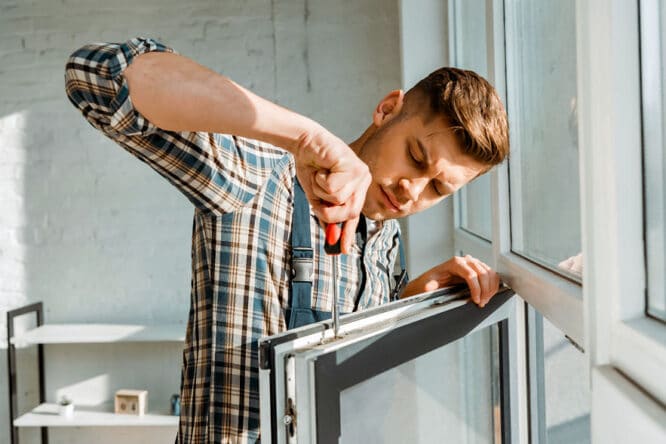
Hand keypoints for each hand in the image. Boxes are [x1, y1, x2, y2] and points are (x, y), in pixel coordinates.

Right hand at [294, 127, 371, 252]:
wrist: (303, 143)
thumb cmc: (311, 167)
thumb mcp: (318, 197)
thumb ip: (326, 216)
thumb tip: (332, 238)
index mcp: (357, 187)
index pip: (355, 215)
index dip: (348, 233)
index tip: (344, 250)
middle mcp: (363, 180)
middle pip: (349, 212)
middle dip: (328, 209)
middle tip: (317, 195)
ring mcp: (360, 172)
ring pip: (339, 201)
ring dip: (321, 191)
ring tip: (320, 176)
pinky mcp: (352, 165)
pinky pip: (334, 189)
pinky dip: (321, 181)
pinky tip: (322, 169)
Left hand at [401, 255, 499, 306]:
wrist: (432, 279)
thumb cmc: (431, 281)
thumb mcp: (428, 284)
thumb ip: (429, 286)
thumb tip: (430, 288)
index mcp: (454, 263)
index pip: (471, 274)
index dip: (476, 288)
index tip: (476, 300)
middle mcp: (465, 261)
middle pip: (483, 273)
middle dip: (484, 290)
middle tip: (481, 302)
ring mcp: (473, 264)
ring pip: (490, 273)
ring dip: (490, 289)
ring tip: (484, 300)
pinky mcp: (478, 269)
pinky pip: (491, 275)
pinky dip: (493, 285)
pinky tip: (488, 295)